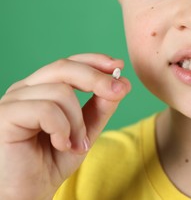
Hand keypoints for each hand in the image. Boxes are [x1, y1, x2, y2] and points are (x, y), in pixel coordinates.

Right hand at [0, 53, 130, 199]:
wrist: (28, 194)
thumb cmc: (51, 162)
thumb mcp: (85, 130)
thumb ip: (101, 107)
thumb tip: (123, 82)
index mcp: (40, 88)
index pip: (68, 63)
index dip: (94, 61)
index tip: (119, 66)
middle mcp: (25, 89)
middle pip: (64, 67)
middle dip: (97, 79)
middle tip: (119, 93)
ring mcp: (12, 101)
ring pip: (60, 92)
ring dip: (78, 122)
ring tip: (75, 144)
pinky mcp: (5, 116)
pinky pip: (47, 110)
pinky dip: (63, 129)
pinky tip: (61, 145)